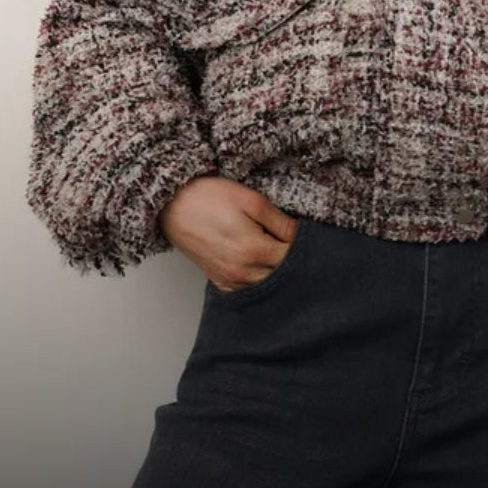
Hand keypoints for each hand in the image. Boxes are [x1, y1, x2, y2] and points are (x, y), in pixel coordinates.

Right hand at [159, 176, 299, 290]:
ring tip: (283, 256)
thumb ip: (280, 222)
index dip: (306, 249)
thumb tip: (303, 235)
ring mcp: (228, 279)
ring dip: (278, 275)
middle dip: (295, 265)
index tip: (314, 239)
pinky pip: (247, 290)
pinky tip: (264, 268)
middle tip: (304, 250)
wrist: (173, 204)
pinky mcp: (219, 281)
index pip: (293, 258)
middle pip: (282, 277)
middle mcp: (241, 271)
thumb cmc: (209, 197)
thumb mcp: (252, 200)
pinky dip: (259, 282)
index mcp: (253, 250)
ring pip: (266, 287)